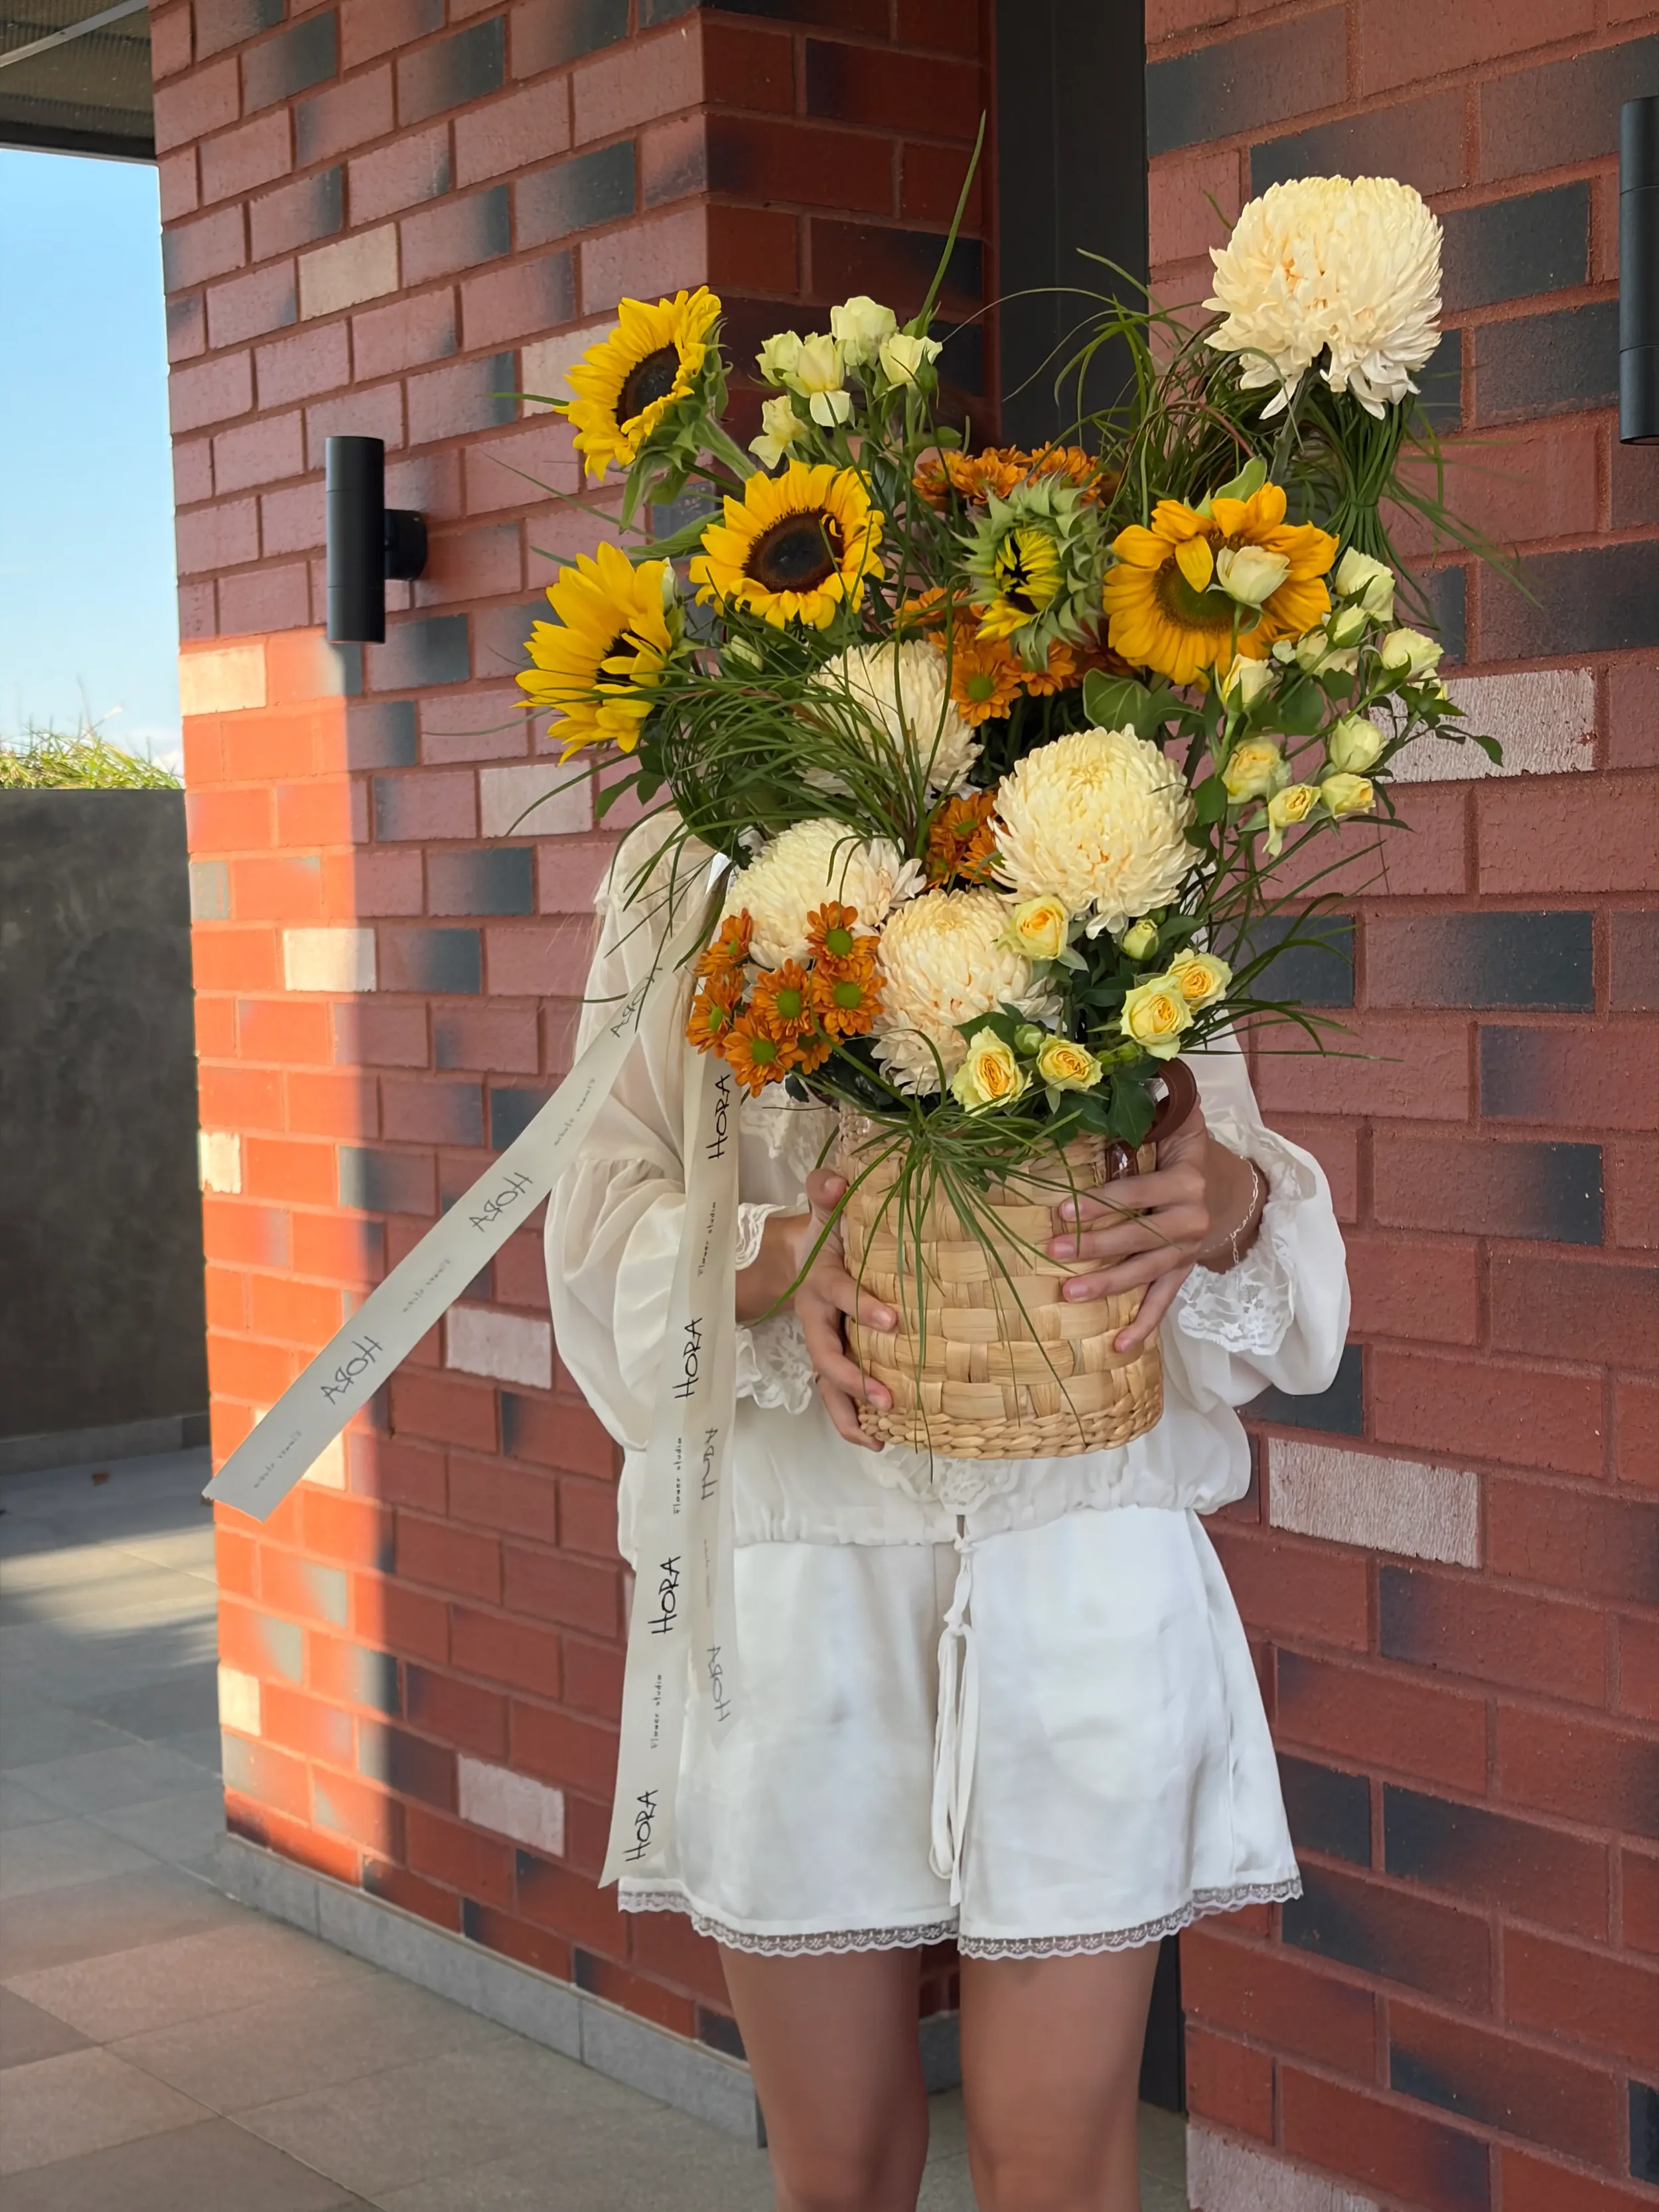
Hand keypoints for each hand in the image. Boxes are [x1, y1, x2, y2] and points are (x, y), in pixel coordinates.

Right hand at [737, 1170, 895, 1450]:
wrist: (799, 1255)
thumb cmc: (825, 1230)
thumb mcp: (825, 1206)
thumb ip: (826, 1190)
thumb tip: (834, 1180)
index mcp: (820, 1281)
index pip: (840, 1294)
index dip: (862, 1306)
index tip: (894, 1320)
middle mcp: (818, 1319)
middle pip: (825, 1355)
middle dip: (853, 1378)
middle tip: (886, 1397)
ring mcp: (824, 1342)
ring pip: (827, 1385)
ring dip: (849, 1411)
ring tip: (878, 1437)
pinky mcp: (835, 1358)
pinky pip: (837, 1394)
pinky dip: (853, 1420)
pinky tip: (881, 1439)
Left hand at [1046, 1107, 1260, 1352]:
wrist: (1234, 1190)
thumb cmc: (1190, 1151)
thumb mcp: (1181, 1123)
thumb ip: (1157, 1105)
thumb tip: (1123, 1075)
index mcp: (1186, 1181)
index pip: (1134, 1194)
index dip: (1097, 1204)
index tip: (1059, 1211)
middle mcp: (1190, 1220)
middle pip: (1138, 1237)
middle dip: (1094, 1247)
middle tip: (1053, 1252)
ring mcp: (1187, 1252)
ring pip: (1145, 1273)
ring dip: (1108, 1287)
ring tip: (1070, 1295)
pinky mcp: (1183, 1272)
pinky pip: (1163, 1302)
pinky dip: (1142, 1327)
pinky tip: (1117, 1347)